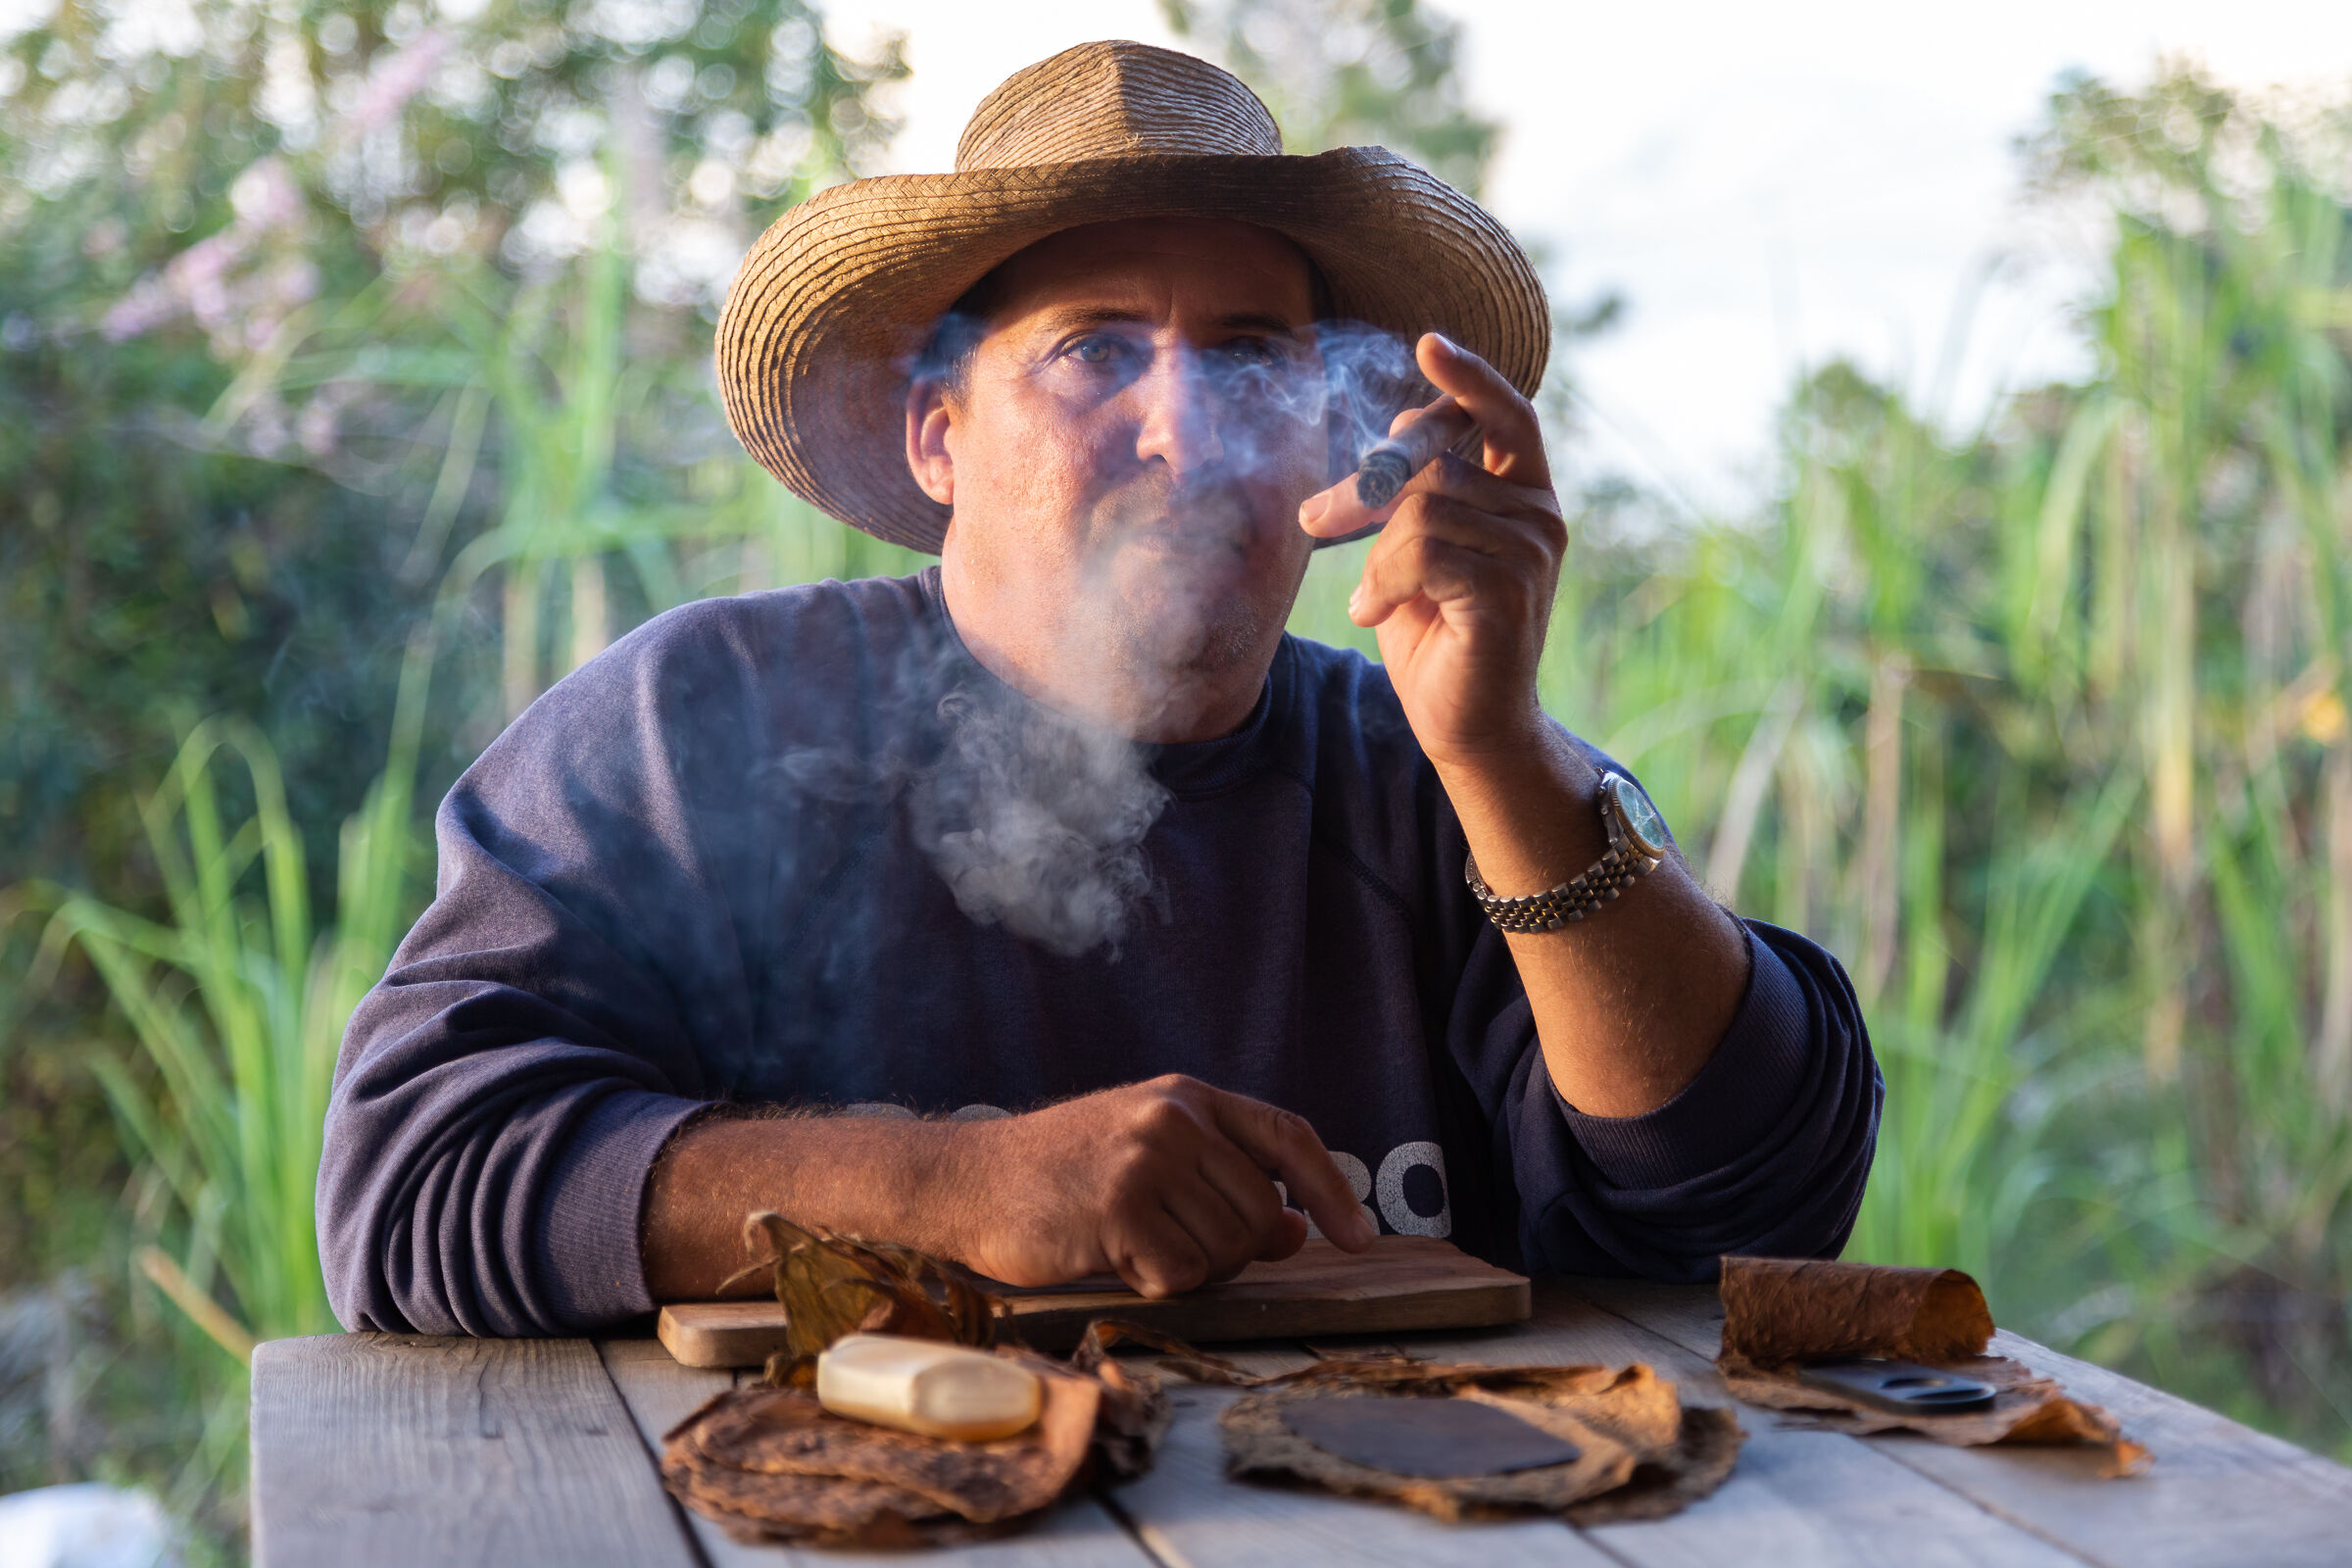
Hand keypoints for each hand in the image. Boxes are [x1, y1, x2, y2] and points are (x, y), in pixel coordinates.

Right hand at [943, 1074, 1375, 1297]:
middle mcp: (1174, 1119)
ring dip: (1190, 1268)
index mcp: (1187, 1096)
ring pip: (1226, 1249)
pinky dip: (1156, 1283)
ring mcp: (1147, 1159)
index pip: (1289, 1136)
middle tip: (1178, 1249)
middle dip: (1236, 1250)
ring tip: (1134, 1245)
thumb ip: (1222, 1184)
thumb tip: (1297, 1231)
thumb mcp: (1149, 1159)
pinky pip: (1181, 1274)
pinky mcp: (1119, 1207)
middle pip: (1264, 1212)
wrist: (967, 1181)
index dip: (1332, 1189)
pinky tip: (1114, 1258)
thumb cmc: (1061, 1177)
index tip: (1359, 1237)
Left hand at [1298, 333, 1565, 769]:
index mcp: (1524, 497)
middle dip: (1363, 488)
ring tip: (1373, 599)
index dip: (1470, 377)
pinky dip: (1385, 581)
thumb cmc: (1438, 638)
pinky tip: (1376, 615)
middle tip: (1315, 522)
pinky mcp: (1509, 593)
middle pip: (1435, 461)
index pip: (1509, 415)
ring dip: (1376, 553)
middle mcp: (1540, 517)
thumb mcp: (1418, 551)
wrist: (1468, 728)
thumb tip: (1399, 422)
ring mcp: (1531, 554)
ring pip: (1423, 506)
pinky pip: (1425, 551)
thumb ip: (1417, 491)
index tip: (1427, 342)